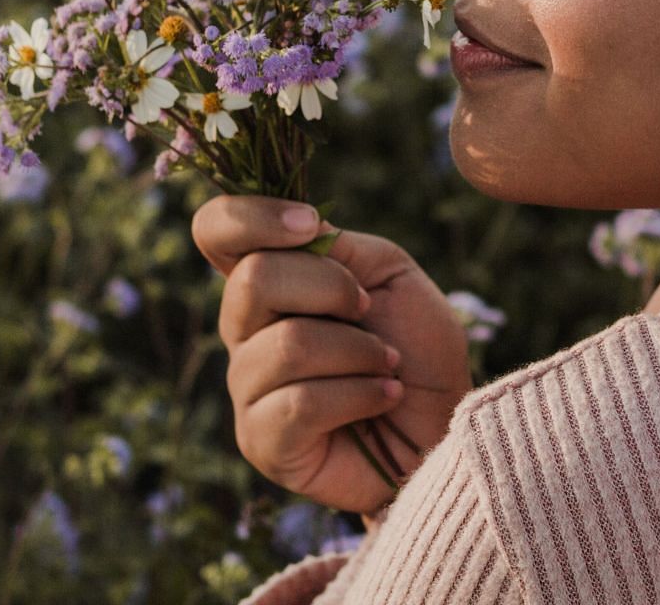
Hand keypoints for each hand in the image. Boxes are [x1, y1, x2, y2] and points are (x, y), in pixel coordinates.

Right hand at [191, 194, 472, 518]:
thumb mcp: (389, 274)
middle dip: (333, 288)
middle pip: (253, 280)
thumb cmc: (417, 347)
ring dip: (360, 351)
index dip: (249, 217)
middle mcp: (244, 331)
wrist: (445, 421)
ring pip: (287, 344)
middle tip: (370, 311)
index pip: (214, 231)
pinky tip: (384, 397)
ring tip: (387, 365)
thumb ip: (337, 247)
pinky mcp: (262, 441)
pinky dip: (360, 393)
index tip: (309, 225)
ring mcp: (247, 389)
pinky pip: (301, 403)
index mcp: (269, 281)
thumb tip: (298, 235)